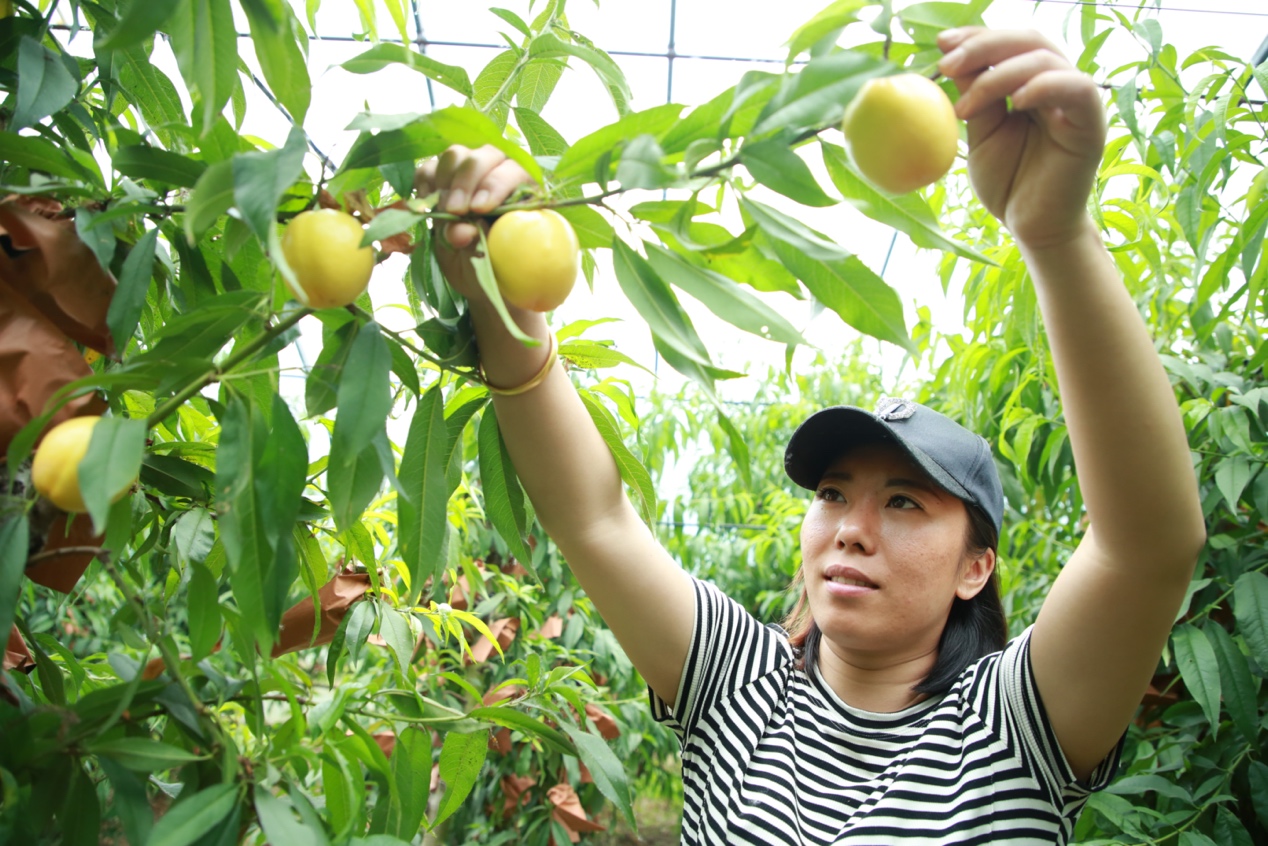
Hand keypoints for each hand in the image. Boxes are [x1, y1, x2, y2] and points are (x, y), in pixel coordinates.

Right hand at [413, 145, 533, 302]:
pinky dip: (425, 184)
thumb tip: (461, 231)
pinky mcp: (442, 179)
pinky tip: (430, 206)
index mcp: (525, 190)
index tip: (479, 208)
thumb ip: (478, 247)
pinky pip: (429, 167)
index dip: (495, 185)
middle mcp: (499, 172)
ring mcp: (469, 173)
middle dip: (466, 181)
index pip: (513, 171)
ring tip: (445, 212)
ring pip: (456, 155)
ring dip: (446, 181)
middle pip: (483, 155)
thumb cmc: (496, 271)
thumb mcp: (491, 267)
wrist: (478, 277)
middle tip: (455, 210)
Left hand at [937, 28, 1106, 249]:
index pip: (1009, 43)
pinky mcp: (1090, 122)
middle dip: (984, 46)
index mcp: (1031, 82)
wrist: (1032, 227)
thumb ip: (975, 97)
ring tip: (964, 107)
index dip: (977, 37)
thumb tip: (951, 57)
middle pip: (1028, 41)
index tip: (941, 43)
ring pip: (1046, 59)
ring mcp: (1076, 100)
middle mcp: (1057, 83)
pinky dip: (1045, 86)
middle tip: (947, 63)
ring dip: (1000, 74)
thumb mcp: (981, 135)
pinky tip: (1016, 102)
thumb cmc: (1008, 182)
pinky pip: (1076, 88)